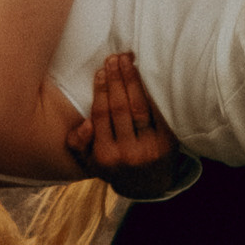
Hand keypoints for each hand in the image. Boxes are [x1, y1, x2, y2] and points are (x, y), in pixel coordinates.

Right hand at [66, 51, 180, 195]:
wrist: (147, 186)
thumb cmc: (115, 165)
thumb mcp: (90, 162)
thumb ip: (78, 144)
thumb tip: (85, 123)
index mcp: (104, 156)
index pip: (101, 115)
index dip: (101, 90)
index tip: (101, 70)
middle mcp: (126, 154)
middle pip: (119, 107)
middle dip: (116, 79)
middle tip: (114, 58)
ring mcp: (148, 149)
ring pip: (138, 107)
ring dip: (132, 80)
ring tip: (128, 61)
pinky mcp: (167, 144)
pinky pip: (157, 113)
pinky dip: (151, 93)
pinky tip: (147, 77)